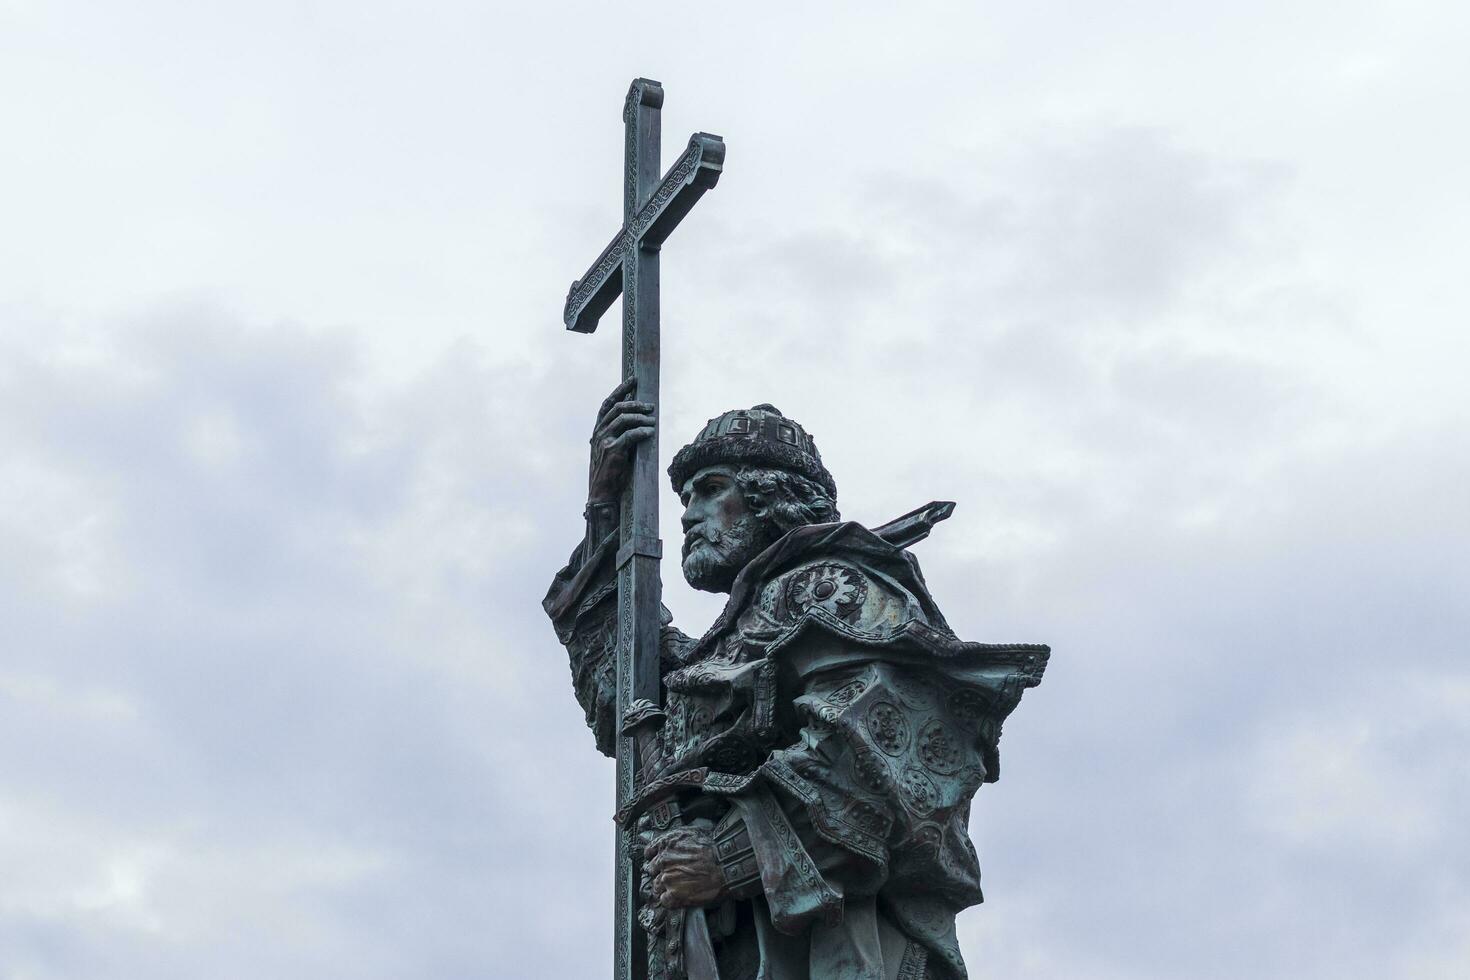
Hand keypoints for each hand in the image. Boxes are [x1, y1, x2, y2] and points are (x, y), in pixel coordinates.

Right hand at [588, 378, 655, 502]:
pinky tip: (650, 433)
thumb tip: (641, 420)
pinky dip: (642, 432)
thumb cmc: (610, 471)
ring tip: (653, 420)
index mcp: (598, 429)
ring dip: (641, 417)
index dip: (621, 389)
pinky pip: (629, 435)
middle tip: (651, 406)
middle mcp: (599, 432)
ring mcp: (604, 441)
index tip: (634, 380)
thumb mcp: (613, 447)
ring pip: (624, 419)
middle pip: (618, 408)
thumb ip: (621, 434)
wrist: (601, 492)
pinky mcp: (612, 451)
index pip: (608, 403)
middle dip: (636, 404)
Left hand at [644, 826, 725, 909]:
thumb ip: (677, 840)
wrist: (726, 862)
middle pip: (652, 871)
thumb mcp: (692, 833)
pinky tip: (678, 898)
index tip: (659, 862)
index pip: (649, 853)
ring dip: (665, 888)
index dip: (655, 858)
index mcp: (666, 844)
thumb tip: (674, 845)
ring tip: (677, 889)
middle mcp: (662, 861)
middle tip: (672, 876)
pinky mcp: (674, 895)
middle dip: (661, 873)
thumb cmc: (715, 847)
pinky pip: (664, 901)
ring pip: (657, 887)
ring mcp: (667, 878)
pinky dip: (670, 901)